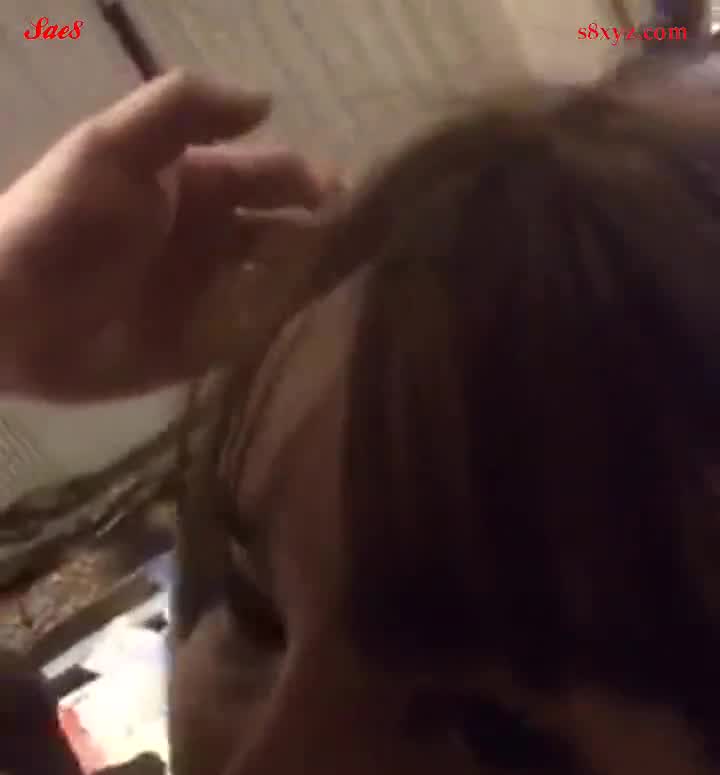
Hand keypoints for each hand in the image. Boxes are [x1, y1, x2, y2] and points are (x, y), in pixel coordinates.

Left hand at [0, 71, 337, 400]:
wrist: (11, 316)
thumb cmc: (61, 223)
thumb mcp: (112, 146)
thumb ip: (183, 109)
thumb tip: (267, 102)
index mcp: (197, 186)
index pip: (272, 176)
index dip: (313, 182)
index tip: (356, 198)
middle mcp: (212, 241)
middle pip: (287, 235)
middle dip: (326, 240)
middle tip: (368, 254)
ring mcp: (208, 298)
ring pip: (279, 290)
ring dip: (312, 291)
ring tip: (356, 297)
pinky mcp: (200, 354)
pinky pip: (256, 341)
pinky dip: (284, 339)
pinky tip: (315, 340)